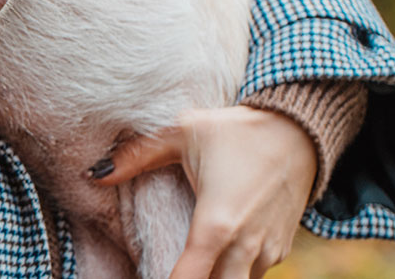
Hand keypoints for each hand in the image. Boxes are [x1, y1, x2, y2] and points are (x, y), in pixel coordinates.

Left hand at [90, 106, 316, 278]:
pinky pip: (252, 276)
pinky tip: (215, 259)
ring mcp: (266, 253)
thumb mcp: (183, 132)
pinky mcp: (280, 251)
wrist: (300, 130)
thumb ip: (137, 156)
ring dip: (212, 277)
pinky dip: (231, 273)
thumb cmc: (238, 131)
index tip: (147, 275)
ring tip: (191, 262)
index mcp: (216, 224)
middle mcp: (244, 247)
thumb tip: (93, 173)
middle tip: (164, 266)